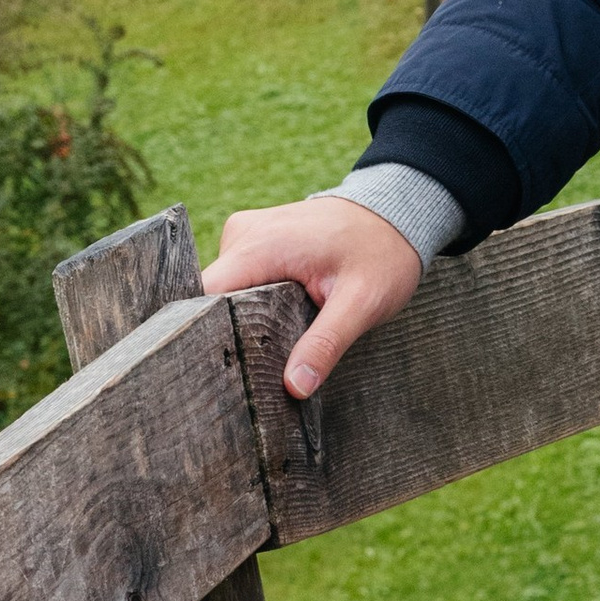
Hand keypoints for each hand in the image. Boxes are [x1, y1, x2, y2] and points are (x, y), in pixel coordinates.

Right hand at [202, 195, 422, 399]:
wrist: (396, 213)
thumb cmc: (382, 254)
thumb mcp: (362, 303)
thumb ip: (326, 343)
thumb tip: (295, 387)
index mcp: (261, 245)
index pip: (204, 297)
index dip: (203, 337)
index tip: (215, 375)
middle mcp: (244, 235)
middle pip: (208, 300)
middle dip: (224, 337)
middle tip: (246, 377)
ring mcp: (246, 236)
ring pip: (221, 296)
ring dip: (239, 324)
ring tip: (264, 353)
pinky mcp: (254, 244)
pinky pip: (236, 284)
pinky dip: (249, 308)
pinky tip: (270, 329)